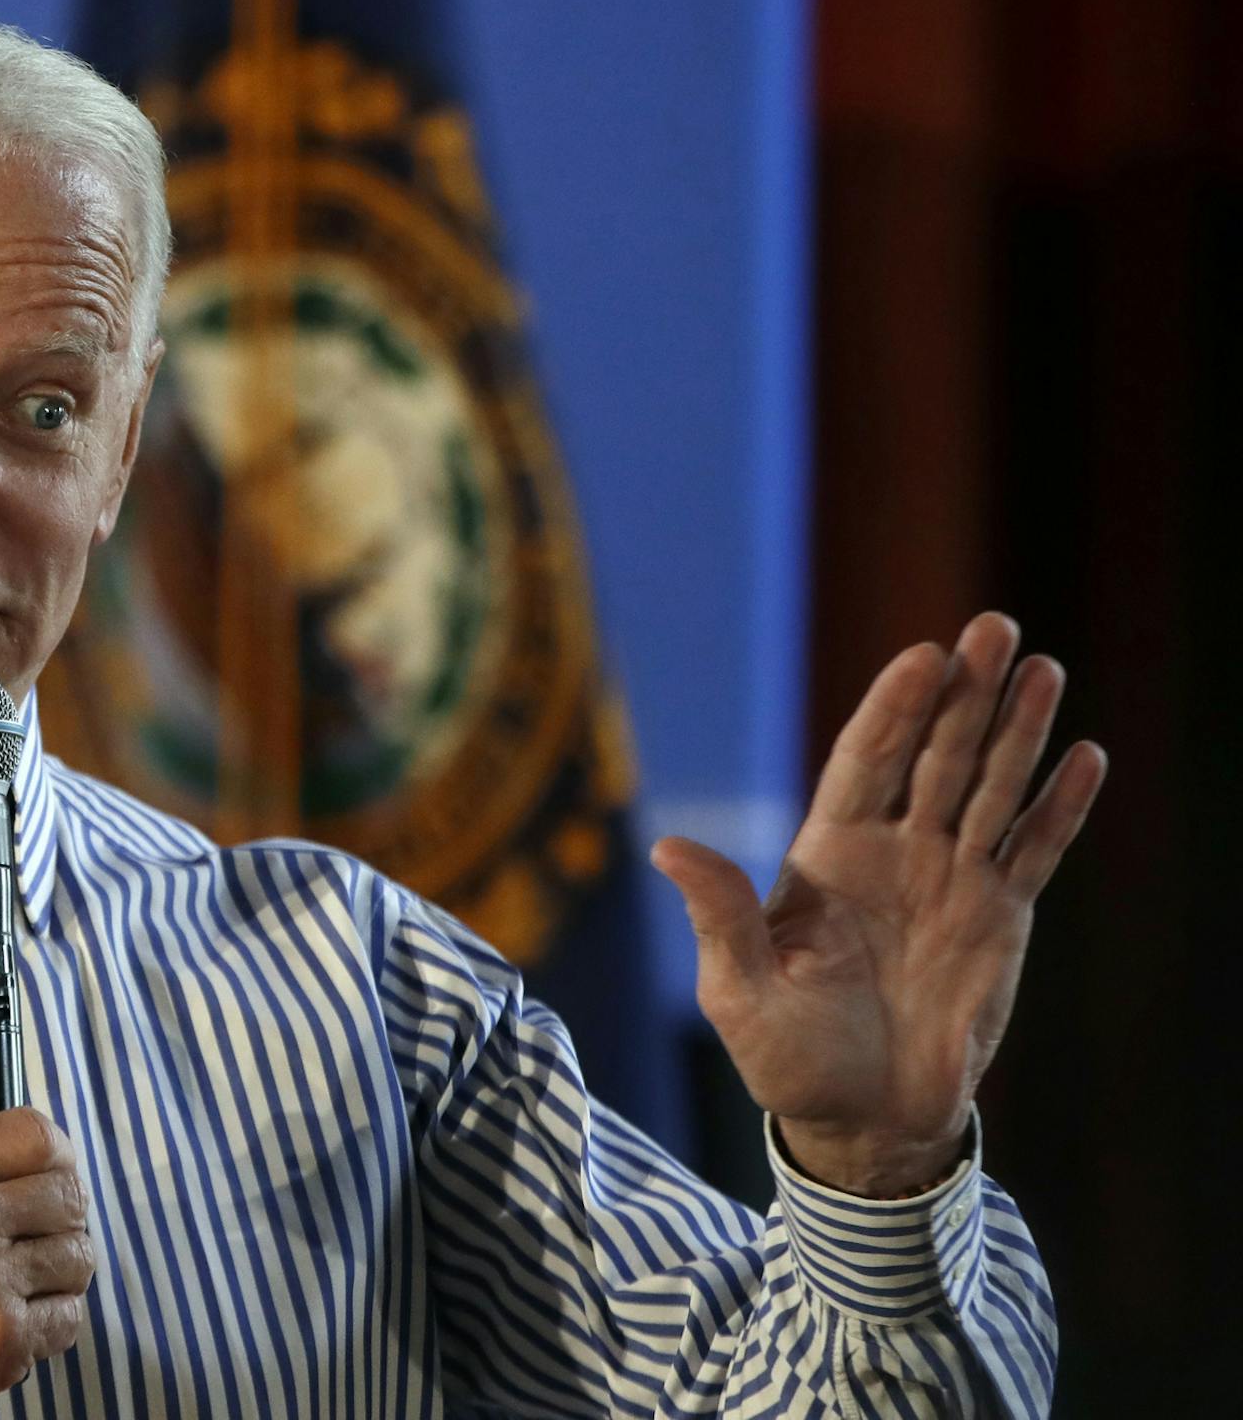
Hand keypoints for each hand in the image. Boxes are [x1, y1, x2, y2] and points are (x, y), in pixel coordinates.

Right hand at [0, 1031, 94, 1419]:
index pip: (34, 1131)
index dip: (50, 1144)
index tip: (46, 1159)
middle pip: (67, 1191)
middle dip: (60, 1202)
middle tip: (39, 1215)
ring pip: (77, 1253)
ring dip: (62, 1258)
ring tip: (30, 1264)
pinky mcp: (2, 1347)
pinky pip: (69, 1315)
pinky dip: (55, 1313)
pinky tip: (20, 1308)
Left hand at [651, 613, 1106, 1195]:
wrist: (863, 1120)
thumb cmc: (787, 1057)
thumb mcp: (739, 989)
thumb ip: (720, 914)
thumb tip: (664, 847)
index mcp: (826, 854)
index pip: (866, 760)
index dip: (895, 708)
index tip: (924, 655)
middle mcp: (893, 852)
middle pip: (935, 755)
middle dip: (964, 693)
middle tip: (995, 626)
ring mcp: (950, 880)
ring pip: (991, 788)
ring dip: (1018, 731)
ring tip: (1043, 669)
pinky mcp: (999, 919)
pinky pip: (1034, 850)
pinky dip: (1060, 807)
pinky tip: (1083, 756)